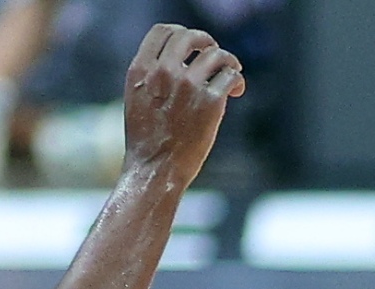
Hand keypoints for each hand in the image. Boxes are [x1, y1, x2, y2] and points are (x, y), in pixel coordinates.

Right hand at [121, 24, 244, 188]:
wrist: (155, 170)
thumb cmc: (147, 140)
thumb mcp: (137, 99)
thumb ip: (153, 75)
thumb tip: (179, 60)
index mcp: (142, 70)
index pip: (163, 31)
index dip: (181, 34)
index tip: (192, 47)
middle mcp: (164, 72)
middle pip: (191, 37)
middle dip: (206, 43)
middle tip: (213, 55)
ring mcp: (188, 85)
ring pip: (217, 54)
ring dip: (228, 61)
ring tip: (230, 73)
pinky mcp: (211, 102)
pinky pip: (231, 76)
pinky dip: (237, 81)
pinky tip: (235, 92)